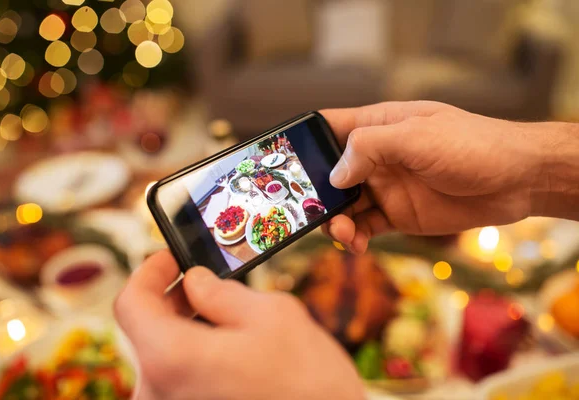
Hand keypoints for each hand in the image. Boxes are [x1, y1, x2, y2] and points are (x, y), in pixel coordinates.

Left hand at [115, 251, 364, 399]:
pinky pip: (177, 379)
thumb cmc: (308, 383)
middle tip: (204, 282)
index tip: (171, 259)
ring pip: (162, 355)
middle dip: (173, 299)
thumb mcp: (272, 315)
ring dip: (185, 327)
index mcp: (171, 357)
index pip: (130, 303)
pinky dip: (194, 355)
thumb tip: (196, 282)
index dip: (148, 272)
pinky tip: (227, 348)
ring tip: (224, 314)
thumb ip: (222, 293)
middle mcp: (158, 392)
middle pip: (145, 330)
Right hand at [321, 101, 548, 252]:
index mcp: (378, 125)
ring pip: (343, 205)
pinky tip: (357, 245)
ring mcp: (385, 187)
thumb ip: (370, 147)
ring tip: (342, 233)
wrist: (517, 180)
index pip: (329, 128)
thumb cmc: (472, 145)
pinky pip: (365, 228)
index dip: (303, 142)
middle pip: (329, 173)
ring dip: (334, 221)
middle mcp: (376, 157)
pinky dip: (355, 238)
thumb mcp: (417, 136)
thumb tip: (334, 174)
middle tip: (304, 212)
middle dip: (314, 193)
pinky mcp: (397, 215)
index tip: (279, 164)